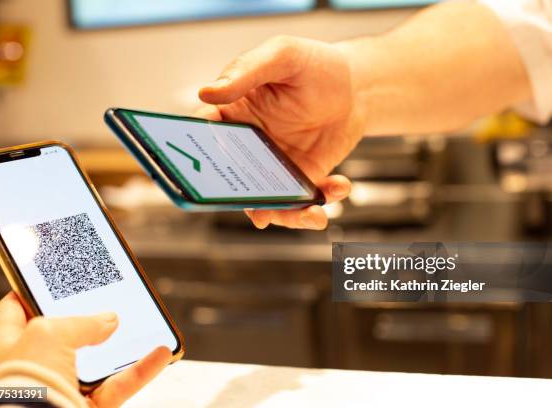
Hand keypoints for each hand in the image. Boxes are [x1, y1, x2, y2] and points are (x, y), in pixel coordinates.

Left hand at [0, 292, 171, 406]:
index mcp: (11, 347)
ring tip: (140, 325)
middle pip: (65, 336)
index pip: (16, 310)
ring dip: (123, 345)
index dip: (32, 291)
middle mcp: (36, 369)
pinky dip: (143, 369)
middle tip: (104, 299)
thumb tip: (109, 321)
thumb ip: (81, 321)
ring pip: (100, 361)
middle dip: (86, 319)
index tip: (51, 279)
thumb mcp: (48, 333)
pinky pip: (122, 384)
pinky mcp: (90, 406)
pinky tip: (160, 352)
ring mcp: (64, 388)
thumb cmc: (25, 383)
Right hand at [197, 35, 365, 229]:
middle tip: (260, 211)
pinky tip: (340, 184)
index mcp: (232, 113)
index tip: (205, 173)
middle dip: (241, 201)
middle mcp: (247, 146)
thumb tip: (207, 92)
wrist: (356, 87)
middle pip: (230, 181)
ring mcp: (272, 167)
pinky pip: (300, 203)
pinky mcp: (299, 180)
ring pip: (265, 203)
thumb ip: (245, 71)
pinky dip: (319, 204)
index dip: (195, 155)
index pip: (203, 135)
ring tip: (312, 213)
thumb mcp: (281, 56)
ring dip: (286, 215)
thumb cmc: (314, 65)